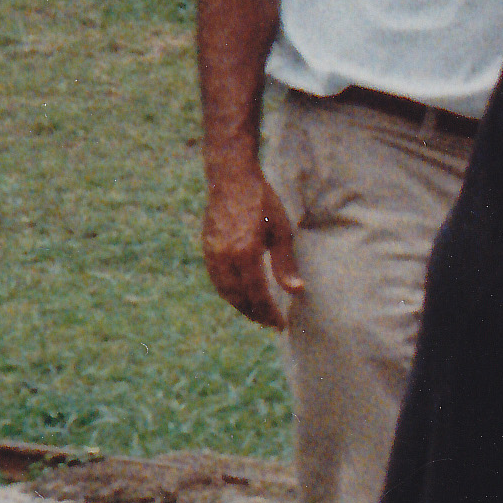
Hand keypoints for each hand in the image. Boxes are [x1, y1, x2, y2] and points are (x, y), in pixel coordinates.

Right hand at [200, 163, 298, 328]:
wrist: (231, 179)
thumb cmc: (262, 203)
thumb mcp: (281, 232)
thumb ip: (286, 265)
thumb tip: (296, 291)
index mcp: (245, 254)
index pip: (257, 295)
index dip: (269, 313)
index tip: (281, 324)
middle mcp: (224, 257)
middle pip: (239, 298)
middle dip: (255, 314)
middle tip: (270, 323)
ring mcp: (212, 254)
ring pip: (225, 292)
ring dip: (241, 307)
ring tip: (258, 313)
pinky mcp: (206, 249)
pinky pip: (217, 280)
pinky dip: (229, 293)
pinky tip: (242, 295)